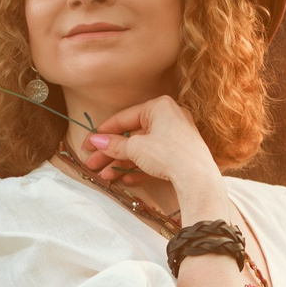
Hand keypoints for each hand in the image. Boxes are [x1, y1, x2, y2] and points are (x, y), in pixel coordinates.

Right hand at [79, 96, 219, 194]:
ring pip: (142, 149)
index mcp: (159, 106)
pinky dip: (139, 168)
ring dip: (121, 163)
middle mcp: (169, 117)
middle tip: (92, 164)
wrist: (198, 178)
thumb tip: (96, 141)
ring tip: (105, 176)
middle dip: (110, 153)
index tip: (88, 144)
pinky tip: (125, 180)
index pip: (124, 117)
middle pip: (132, 135)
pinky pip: (155, 158)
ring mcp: (176, 137)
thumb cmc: (168, 154)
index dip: (103, 132)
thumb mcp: (136, 148)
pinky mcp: (180, 154)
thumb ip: (114, 144)